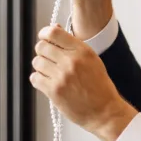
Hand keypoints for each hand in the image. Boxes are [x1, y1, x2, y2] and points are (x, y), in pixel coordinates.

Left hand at [30, 24, 137, 140]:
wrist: (105, 112)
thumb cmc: (99, 87)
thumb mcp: (92, 60)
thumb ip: (72, 45)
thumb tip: (54, 28)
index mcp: (82, 51)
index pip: (53, 32)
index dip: (44, 34)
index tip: (44, 38)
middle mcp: (71, 62)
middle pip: (41, 47)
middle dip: (42, 52)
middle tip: (48, 59)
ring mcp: (62, 77)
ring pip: (36, 62)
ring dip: (41, 67)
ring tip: (50, 73)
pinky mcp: (54, 91)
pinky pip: (35, 78)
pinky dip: (39, 80)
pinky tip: (48, 83)